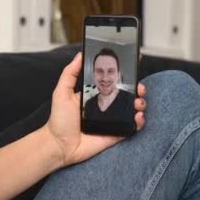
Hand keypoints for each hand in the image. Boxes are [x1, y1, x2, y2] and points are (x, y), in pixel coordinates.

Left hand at [45, 52, 146, 167]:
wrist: (59, 145)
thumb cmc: (58, 120)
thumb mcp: (61, 92)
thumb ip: (70, 73)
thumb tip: (79, 54)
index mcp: (94, 94)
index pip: (112, 81)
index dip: (124, 74)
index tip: (134, 64)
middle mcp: (105, 105)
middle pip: (127, 94)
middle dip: (137, 88)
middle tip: (139, 87)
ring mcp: (112, 120)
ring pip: (133, 109)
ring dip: (140, 103)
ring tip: (138, 102)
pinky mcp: (115, 133)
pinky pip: (131, 127)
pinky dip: (138, 121)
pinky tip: (137, 116)